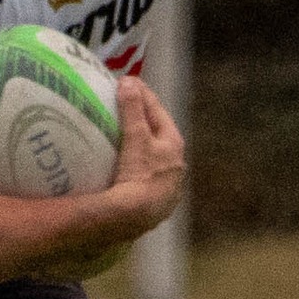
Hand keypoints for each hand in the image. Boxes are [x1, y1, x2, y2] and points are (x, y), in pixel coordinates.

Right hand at [105, 77, 185, 237]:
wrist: (137, 216)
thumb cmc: (141, 173)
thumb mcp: (137, 137)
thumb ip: (133, 110)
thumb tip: (128, 82)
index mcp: (174, 145)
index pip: (158, 112)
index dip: (143, 96)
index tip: (128, 83)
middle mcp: (176, 165)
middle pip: (159, 135)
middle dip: (144, 121)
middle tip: (125, 107)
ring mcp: (167, 185)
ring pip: (154, 158)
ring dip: (140, 146)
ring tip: (122, 139)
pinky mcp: (155, 203)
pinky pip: (144, 177)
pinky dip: (135, 168)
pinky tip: (123, 170)